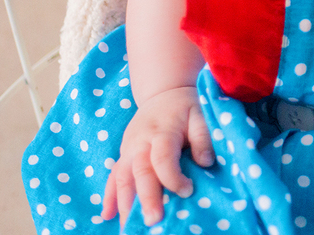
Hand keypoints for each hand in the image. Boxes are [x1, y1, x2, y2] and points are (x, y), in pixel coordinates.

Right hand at [101, 86, 214, 227]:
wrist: (164, 92)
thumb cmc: (186, 106)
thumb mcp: (200, 114)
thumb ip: (203, 137)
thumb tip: (205, 162)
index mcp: (162, 132)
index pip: (162, 158)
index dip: (173, 177)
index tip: (188, 191)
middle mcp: (140, 143)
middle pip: (139, 173)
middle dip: (145, 198)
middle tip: (153, 221)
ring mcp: (129, 150)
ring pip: (122, 179)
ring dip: (125, 204)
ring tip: (128, 228)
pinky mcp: (124, 155)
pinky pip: (113, 177)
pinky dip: (109, 196)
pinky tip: (108, 215)